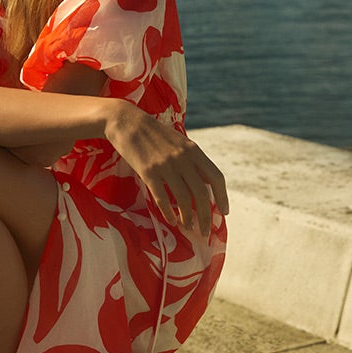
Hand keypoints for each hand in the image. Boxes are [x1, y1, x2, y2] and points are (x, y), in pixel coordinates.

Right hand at [103, 101, 228, 235]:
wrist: (127, 122)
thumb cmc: (154, 134)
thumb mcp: (179, 141)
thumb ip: (192, 159)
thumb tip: (205, 183)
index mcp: (193, 150)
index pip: (216, 177)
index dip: (222, 197)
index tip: (224, 211)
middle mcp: (182, 158)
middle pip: (201, 193)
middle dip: (205, 215)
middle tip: (205, 230)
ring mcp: (165, 165)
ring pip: (182, 198)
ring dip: (188, 217)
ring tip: (189, 227)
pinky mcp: (148, 172)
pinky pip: (161, 197)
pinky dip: (168, 212)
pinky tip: (172, 220)